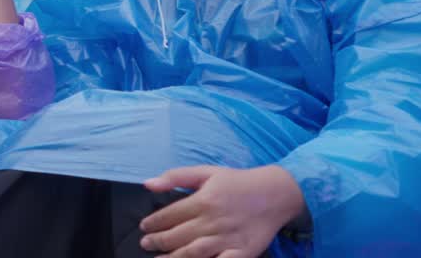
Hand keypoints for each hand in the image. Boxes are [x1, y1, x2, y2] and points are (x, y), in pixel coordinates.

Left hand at [139, 165, 305, 256]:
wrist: (276, 193)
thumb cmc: (237, 182)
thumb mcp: (206, 172)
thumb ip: (176, 177)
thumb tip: (148, 184)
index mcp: (203, 200)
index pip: (170, 215)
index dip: (154, 222)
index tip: (143, 227)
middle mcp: (214, 221)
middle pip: (179, 235)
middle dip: (159, 241)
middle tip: (146, 244)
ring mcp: (229, 238)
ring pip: (195, 252)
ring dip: (174, 257)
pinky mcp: (243, 252)